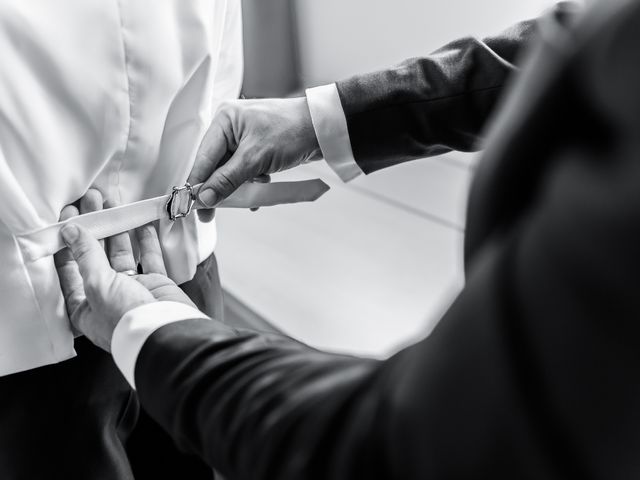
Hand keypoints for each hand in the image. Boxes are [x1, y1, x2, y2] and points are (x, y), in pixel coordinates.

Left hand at [54, 190, 194, 350]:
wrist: (166, 331)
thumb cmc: (128, 320)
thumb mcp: (98, 285)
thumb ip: (86, 255)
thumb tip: (72, 231)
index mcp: (85, 307)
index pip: (69, 269)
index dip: (66, 242)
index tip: (67, 218)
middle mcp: (107, 297)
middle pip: (95, 256)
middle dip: (92, 228)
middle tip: (89, 201)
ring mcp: (132, 289)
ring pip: (121, 253)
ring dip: (116, 228)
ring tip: (111, 203)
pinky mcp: (155, 284)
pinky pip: (149, 257)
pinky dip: (146, 239)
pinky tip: (141, 222)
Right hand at [189, 97, 322, 216]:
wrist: (324, 128)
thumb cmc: (291, 132)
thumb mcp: (255, 159)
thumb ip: (227, 180)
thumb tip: (205, 197)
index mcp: (224, 120)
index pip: (203, 157)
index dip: (197, 183)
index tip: (191, 205)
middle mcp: (231, 126)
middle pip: (215, 165)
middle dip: (220, 187)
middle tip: (210, 213)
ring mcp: (245, 137)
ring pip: (231, 170)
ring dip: (239, 186)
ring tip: (251, 194)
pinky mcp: (258, 147)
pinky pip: (245, 169)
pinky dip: (252, 181)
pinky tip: (260, 189)